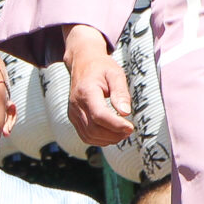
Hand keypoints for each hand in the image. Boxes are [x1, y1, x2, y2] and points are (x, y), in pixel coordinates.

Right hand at [62, 23, 132, 147]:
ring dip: (108, 139)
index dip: (116, 125)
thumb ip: (120, 92)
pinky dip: (99, 140)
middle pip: (94, 129)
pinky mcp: (73, 118)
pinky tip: (111, 133)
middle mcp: (76, 104)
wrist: (82, 63)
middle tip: (129, 130)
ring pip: (89, 136)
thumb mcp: (115, 74)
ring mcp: (73, 113)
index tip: (130, 127)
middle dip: (114, 134)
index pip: (99, 115)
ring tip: (122, 133)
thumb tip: (125, 112)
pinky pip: (85, 136)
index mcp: (86, 91)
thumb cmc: (101, 67)